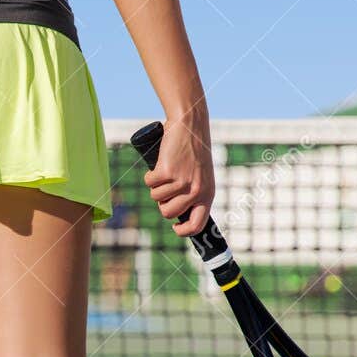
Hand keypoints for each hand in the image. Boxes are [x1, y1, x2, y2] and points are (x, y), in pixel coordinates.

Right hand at [144, 120, 215, 235]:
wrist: (190, 126)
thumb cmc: (193, 152)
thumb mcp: (200, 176)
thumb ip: (193, 194)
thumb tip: (174, 214)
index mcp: (207, 194)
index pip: (196, 225)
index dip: (183, 231)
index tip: (175, 226)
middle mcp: (196, 191)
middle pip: (168, 213)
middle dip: (162, 202)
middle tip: (166, 186)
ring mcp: (181, 182)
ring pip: (156, 198)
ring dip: (156, 186)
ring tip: (166, 170)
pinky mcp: (167, 172)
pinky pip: (149, 183)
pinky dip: (150, 174)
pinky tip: (160, 163)